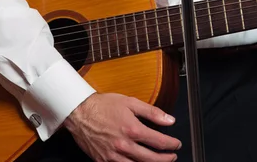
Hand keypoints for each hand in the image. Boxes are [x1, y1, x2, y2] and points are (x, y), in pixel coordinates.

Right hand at [64, 92, 181, 161]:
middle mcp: (124, 145)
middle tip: (172, 156)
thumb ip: (152, 112)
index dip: (171, 144)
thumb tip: (169, 120)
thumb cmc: (104, 105)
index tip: (176, 144)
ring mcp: (114, 156)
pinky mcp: (104, 161)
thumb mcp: (130, 102)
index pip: (159, 142)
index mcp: (132, 129)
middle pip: (152, 159)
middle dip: (166, 159)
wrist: (80, 112)